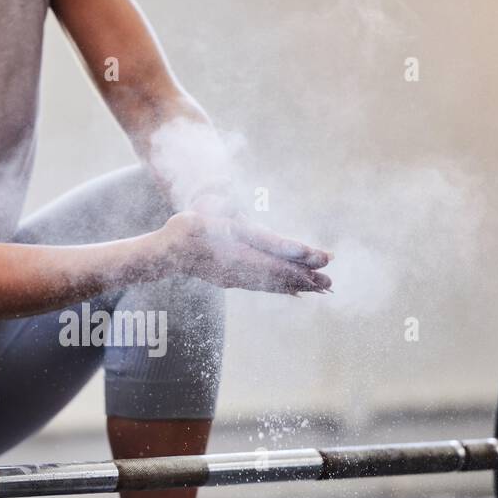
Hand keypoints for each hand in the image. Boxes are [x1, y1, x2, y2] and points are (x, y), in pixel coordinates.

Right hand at [162, 206, 332, 294]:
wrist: (166, 253)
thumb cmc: (186, 229)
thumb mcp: (208, 216)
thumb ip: (230, 217)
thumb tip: (241, 204)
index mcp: (239, 248)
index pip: (277, 251)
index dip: (302, 255)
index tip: (324, 258)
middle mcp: (241, 267)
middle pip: (280, 272)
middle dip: (306, 277)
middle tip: (331, 283)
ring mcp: (237, 277)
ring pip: (272, 282)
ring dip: (297, 285)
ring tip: (320, 289)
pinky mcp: (232, 281)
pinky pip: (261, 287)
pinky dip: (280, 289)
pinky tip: (294, 293)